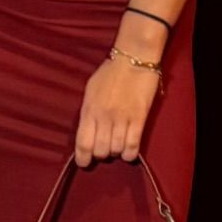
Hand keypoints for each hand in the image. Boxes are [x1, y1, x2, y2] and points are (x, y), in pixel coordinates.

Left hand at [74, 52, 160, 167]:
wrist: (133, 58)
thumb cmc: (110, 72)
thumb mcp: (90, 90)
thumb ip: (88, 110)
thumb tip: (87, 129)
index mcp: (89, 109)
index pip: (83, 142)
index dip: (83, 158)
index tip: (84, 163)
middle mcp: (103, 117)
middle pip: (100, 151)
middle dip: (101, 155)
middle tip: (104, 150)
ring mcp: (122, 119)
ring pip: (116, 150)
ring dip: (116, 152)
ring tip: (118, 146)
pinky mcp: (139, 118)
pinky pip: (133, 145)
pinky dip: (129, 153)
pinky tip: (128, 151)